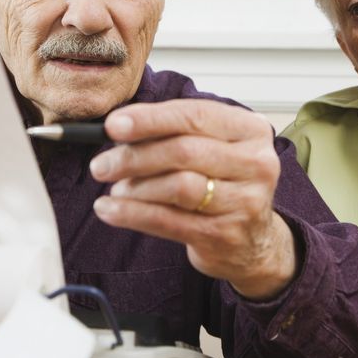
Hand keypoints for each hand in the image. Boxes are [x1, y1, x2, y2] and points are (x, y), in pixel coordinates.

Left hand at [89, 99, 295, 299]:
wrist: (252, 242)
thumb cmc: (223, 185)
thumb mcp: (210, 149)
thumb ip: (173, 133)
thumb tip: (118, 128)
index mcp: (251, 130)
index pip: (194, 116)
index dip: (149, 119)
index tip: (113, 125)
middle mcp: (256, 163)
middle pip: (184, 151)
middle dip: (134, 157)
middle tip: (101, 165)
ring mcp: (245, 201)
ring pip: (177, 186)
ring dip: (135, 188)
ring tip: (114, 190)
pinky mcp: (225, 234)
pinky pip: (168, 221)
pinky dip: (132, 214)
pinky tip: (110, 210)